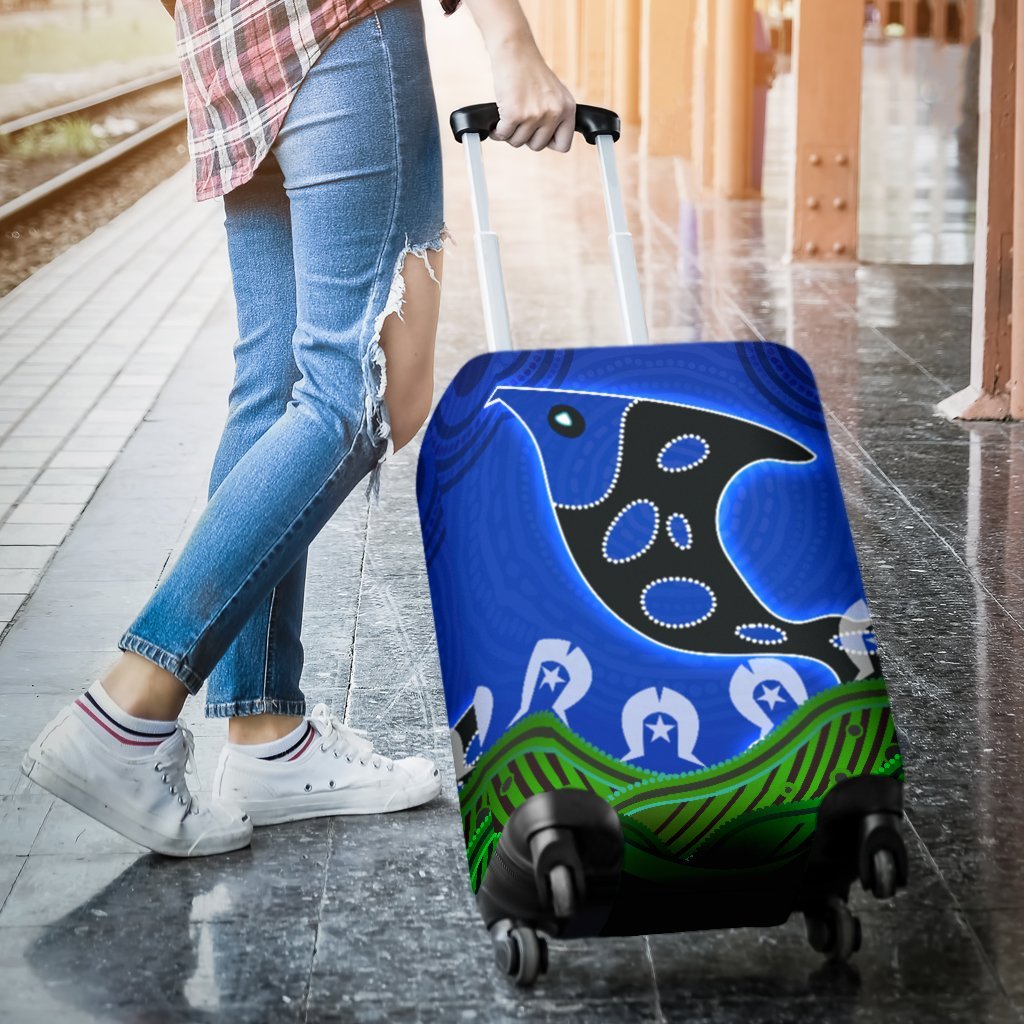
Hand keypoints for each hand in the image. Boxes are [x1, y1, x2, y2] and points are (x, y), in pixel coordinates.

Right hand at [488, 38, 575, 152]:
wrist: (515, 50)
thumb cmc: (530, 71)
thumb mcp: (554, 93)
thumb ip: (555, 116)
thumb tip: (547, 142)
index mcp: (567, 108)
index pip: (563, 145)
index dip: (548, 142)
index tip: (538, 134)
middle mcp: (554, 112)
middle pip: (537, 146)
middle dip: (525, 137)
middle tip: (519, 122)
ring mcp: (534, 114)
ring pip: (518, 142)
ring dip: (509, 133)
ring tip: (508, 117)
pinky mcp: (514, 113)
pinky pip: (503, 135)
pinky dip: (497, 131)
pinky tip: (497, 122)